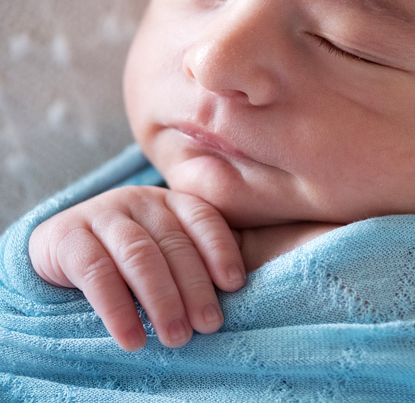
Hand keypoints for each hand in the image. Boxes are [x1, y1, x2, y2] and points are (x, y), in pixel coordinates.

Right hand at [28, 186, 245, 350]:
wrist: (54, 247)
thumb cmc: (122, 257)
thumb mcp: (159, 249)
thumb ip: (190, 259)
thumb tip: (230, 292)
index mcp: (169, 201)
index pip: (203, 219)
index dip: (221, 250)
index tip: (234, 284)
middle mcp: (140, 200)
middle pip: (174, 243)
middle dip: (195, 287)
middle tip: (208, 325)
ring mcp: (102, 214)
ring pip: (140, 257)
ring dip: (163, 301)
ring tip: (176, 337)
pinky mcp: (66, 236)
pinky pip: (97, 274)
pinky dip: (118, 310)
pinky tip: (132, 339)